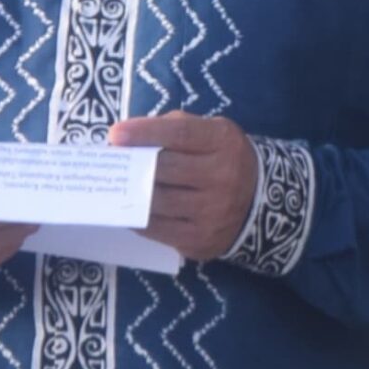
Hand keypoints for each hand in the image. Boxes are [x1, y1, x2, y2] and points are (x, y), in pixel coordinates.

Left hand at [109, 113, 256, 263]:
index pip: (179, 134)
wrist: (258, 201)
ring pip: (157, 202)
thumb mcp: (209, 132)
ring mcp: (213, 212)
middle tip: (110, 162)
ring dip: (130, 193)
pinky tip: (127, 208)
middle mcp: (222, 176)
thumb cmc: (220, 158)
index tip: (115, 134)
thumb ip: (172, 128)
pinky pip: (158, 229)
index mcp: (222, 142)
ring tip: (113, 186)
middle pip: (164, 169)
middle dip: (132, 165)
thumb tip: (126, 139)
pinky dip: (137, 218)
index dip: (145, 133)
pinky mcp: (201, 240)